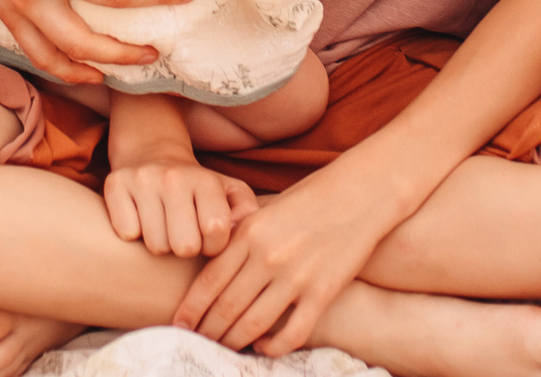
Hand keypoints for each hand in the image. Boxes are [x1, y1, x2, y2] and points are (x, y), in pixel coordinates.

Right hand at [104, 156, 258, 258]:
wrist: (152, 153)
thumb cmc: (196, 186)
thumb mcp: (229, 192)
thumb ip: (245, 212)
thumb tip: (239, 231)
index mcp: (205, 180)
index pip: (216, 231)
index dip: (214, 246)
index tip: (209, 239)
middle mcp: (174, 177)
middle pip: (184, 246)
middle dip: (186, 249)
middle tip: (184, 235)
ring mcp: (142, 179)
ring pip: (154, 245)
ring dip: (160, 244)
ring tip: (164, 227)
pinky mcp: (115, 184)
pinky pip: (126, 233)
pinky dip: (133, 234)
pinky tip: (142, 219)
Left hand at [172, 164, 391, 355]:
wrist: (361, 192)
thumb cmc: (310, 198)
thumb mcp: (266, 209)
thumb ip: (238, 233)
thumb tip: (206, 256)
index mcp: (250, 233)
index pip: (209, 281)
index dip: (191, 309)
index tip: (179, 324)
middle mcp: (268, 256)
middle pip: (226, 307)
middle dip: (208, 331)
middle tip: (197, 342)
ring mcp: (296, 276)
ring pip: (253, 324)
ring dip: (234, 342)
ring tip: (225, 348)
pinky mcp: (323, 292)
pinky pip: (292, 332)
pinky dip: (273, 347)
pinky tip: (263, 347)